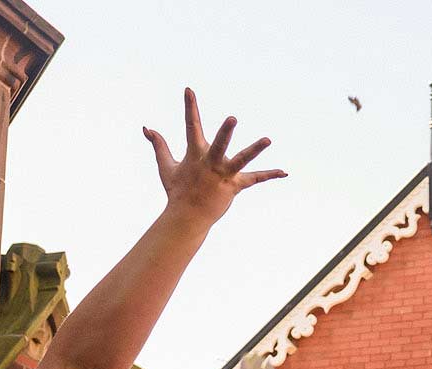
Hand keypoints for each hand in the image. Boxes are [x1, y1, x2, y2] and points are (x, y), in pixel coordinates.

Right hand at [144, 89, 285, 225]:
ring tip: (267, 139)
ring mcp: (223, 175)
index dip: (190, 107)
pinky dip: (270, 175)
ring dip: (254, 150)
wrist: (187, 216)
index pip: (191, 125)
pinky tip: (285, 172)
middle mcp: (210, 163)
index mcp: (195, 154)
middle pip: (219, 144)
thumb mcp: (166, 166)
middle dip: (225, 132)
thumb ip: (159, 145)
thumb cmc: (177, 190)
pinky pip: (255, 179)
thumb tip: (146, 127)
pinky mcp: (235, 186)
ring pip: (241, 160)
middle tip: (232, 118)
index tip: (189, 89)